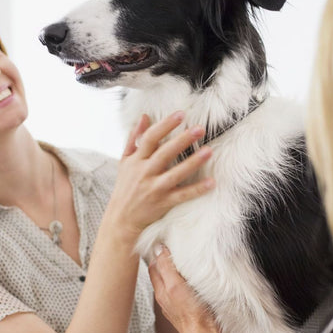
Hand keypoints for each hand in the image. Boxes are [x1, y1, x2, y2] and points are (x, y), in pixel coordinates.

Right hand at [105, 112, 214, 242]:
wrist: (121, 218)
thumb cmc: (125, 187)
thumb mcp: (125, 161)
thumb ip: (134, 138)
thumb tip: (144, 116)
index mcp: (136, 160)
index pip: (151, 138)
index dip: (165, 125)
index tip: (181, 114)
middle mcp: (145, 173)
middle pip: (165, 153)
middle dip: (183, 140)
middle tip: (200, 128)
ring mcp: (154, 188)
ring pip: (176, 174)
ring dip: (193, 162)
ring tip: (209, 151)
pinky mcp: (163, 203)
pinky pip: (182, 195)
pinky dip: (197, 189)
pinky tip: (211, 182)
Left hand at [149, 245, 216, 332]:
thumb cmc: (191, 313)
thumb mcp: (176, 286)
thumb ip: (166, 268)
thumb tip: (158, 249)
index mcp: (161, 290)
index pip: (154, 266)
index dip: (158, 254)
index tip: (165, 242)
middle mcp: (166, 297)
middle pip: (162, 274)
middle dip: (166, 261)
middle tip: (175, 249)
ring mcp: (176, 304)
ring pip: (172, 282)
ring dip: (177, 272)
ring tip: (185, 261)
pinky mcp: (188, 309)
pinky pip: (183, 291)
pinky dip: (185, 282)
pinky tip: (194, 280)